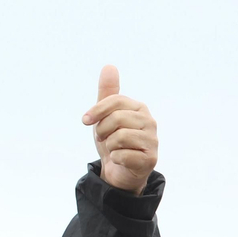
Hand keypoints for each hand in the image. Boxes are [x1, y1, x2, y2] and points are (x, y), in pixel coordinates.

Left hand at [81, 65, 158, 193]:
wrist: (119, 170)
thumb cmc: (112, 139)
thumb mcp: (105, 115)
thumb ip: (108, 92)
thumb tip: (109, 66)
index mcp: (139, 108)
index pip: (115, 100)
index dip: (96, 111)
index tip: (85, 120)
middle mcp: (149, 122)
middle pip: (116, 119)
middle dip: (102, 131)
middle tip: (104, 138)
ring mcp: (152, 141)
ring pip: (119, 137)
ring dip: (109, 146)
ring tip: (114, 148)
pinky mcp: (150, 159)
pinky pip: (122, 155)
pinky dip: (115, 158)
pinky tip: (121, 159)